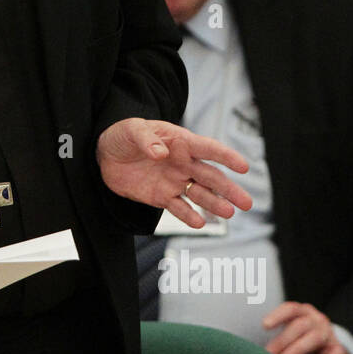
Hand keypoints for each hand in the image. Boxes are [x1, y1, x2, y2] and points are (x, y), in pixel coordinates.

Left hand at [97, 117, 251, 227]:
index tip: (243, 167)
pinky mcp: (161, 197)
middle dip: (229, 189)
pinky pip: (178, 208)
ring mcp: (174, 181)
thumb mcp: (132, 130)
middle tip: (246, 202)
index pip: (208, 149)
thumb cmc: (124, 135)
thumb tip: (161, 153)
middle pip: (211, 177)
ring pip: (199, 194)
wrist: (105, 154)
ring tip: (228, 214)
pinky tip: (200, 223)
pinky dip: (188, 216)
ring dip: (214, 204)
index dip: (226, 157)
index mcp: (180, 142)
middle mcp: (182, 163)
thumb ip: (147, 140)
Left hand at [263, 302, 351, 353]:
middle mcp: (316, 321)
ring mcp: (330, 336)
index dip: (278, 315)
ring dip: (296, 351)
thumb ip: (275, 340)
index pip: (291, 309)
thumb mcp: (289, 339)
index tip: (264, 325)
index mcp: (303, 314)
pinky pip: (338, 353)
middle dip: (281, 341)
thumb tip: (254, 348)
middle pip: (299, 326)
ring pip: (315, 338)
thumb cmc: (301, 345)